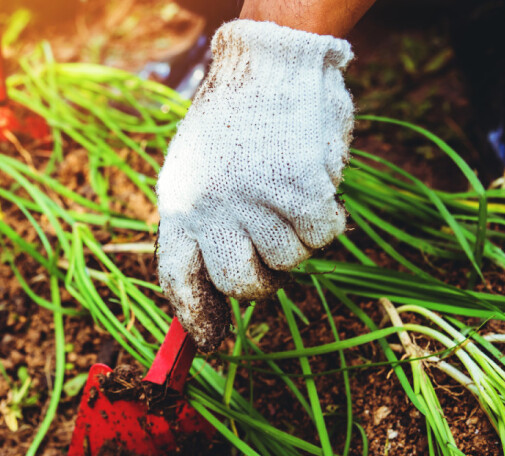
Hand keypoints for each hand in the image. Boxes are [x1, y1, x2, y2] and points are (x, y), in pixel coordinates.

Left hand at [156, 20, 353, 352]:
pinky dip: (326, 218)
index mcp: (178, 205)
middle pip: (241, 285)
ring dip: (295, 236)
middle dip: (260, 280)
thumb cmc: (232, 123)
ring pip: (289, 261)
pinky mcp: (298, 188)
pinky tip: (313, 186)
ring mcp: (254, 199)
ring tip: (285, 193)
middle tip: (268, 251)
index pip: (179, 278)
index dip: (196, 316)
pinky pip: (323, 235)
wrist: (264, 63)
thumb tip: (212, 286)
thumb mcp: (193, 171)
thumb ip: (199, 224)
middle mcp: (211, 208)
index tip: (212, 342)